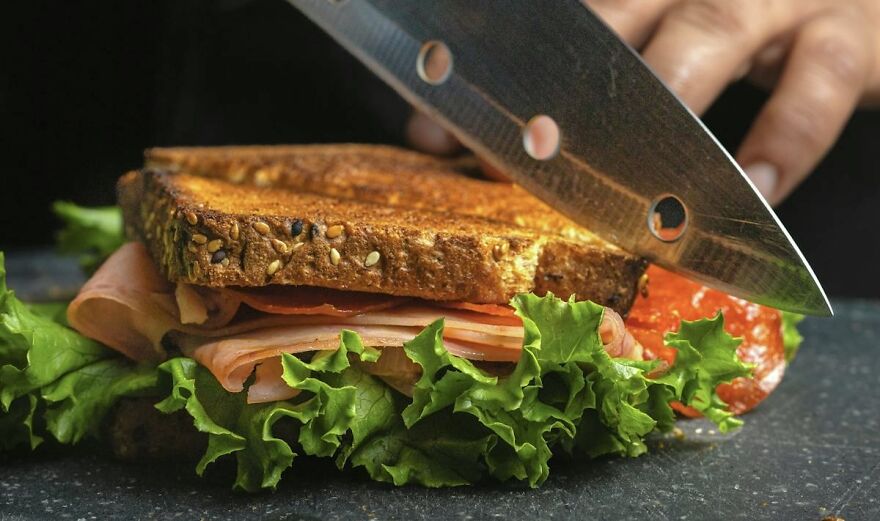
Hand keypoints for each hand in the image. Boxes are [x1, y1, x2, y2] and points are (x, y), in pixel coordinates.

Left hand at [408, 0, 879, 205]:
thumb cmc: (732, 26)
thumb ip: (561, 88)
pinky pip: (814, 87)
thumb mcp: (647, 40)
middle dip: (564, 88)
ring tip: (634, 175)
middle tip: (525, 148)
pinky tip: (750, 188)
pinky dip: (781, 140)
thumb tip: (445, 143)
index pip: (551, 22)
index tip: (435, 130)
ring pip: (710, 35)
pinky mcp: (847, 36)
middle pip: (618, 17)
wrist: (861, 0)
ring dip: (664, 106)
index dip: (489, 70)